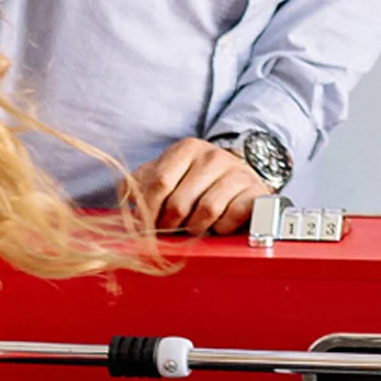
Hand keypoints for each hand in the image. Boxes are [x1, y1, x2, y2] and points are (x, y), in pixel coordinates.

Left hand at [129, 137, 269, 235]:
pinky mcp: (255, 191)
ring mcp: (236, 172)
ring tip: (194, 229)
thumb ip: (140, 185)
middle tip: (171, 231)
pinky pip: (233, 216)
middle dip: (170, 225)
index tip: (147, 226)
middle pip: (179, 202)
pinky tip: (219, 226)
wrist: (239, 179)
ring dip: (196, 228)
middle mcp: (213, 156)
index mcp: (186, 148)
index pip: (159, 184)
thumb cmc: (196, 182)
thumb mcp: (167, 175)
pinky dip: (222, 228)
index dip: (149, 212)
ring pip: (206, 211)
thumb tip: (124, 205)